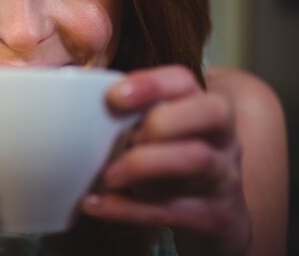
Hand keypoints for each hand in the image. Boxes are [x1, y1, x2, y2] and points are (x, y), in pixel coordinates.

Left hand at [80, 65, 250, 255]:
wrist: (216, 218)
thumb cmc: (175, 164)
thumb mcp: (162, 135)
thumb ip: (132, 117)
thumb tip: (74, 108)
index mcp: (207, 108)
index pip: (187, 81)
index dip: (151, 84)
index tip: (113, 96)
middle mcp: (224, 139)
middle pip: (210, 113)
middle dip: (160, 121)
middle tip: (123, 138)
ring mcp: (224, 178)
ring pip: (196, 160)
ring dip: (144, 163)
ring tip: (108, 174)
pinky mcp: (214, 217)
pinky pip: (171, 211)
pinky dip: (128, 209)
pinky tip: (96, 204)